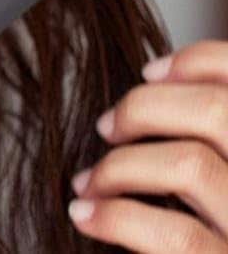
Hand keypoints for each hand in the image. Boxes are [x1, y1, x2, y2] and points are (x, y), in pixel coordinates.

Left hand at [68, 38, 227, 251]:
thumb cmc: (221, 235)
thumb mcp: (225, 190)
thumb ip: (215, 146)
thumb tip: (159, 86)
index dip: (197, 64)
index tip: (149, 73)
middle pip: (215, 112)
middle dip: (145, 108)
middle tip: (108, 127)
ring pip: (189, 165)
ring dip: (121, 164)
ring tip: (90, 180)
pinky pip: (172, 236)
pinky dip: (116, 216)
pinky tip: (88, 215)